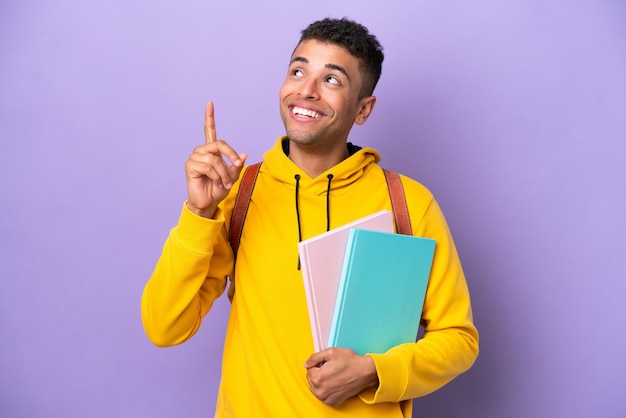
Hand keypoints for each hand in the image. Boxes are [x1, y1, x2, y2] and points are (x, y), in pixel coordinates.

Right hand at [185, 101, 246, 217]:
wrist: (208, 202)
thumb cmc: (218, 189)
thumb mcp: (232, 176)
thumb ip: (236, 165)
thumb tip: (243, 155)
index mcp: (211, 151)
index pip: (209, 131)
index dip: (209, 117)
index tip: (210, 103)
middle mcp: (201, 151)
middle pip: (219, 144)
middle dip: (230, 156)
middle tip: (236, 167)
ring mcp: (194, 158)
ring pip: (215, 159)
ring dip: (224, 173)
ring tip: (223, 183)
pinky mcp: (190, 166)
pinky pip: (209, 167)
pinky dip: (216, 176)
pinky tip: (215, 182)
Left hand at [304, 348, 378, 406]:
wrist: (366, 372)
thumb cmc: (351, 362)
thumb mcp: (331, 352)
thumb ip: (314, 357)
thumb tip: (306, 363)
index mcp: (318, 378)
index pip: (309, 369)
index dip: (318, 363)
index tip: (327, 363)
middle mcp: (320, 391)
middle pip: (311, 379)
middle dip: (319, 372)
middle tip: (332, 368)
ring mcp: (327, 398)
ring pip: (316, 387)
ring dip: (322, 381)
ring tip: (334, 375)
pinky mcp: (333, 402)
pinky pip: (324, 394)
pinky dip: (327, 389)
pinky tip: (336, 382)